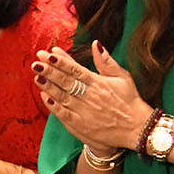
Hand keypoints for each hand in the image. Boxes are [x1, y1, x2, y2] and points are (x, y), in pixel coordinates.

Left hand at [33, 41, 153, 154]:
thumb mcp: (123, 77)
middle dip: (49, 70)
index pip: (75, 70)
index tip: (49, 52)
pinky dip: (53, 106)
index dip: (61, 61)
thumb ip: (106, 61)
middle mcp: (89, 96)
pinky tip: (44, 96)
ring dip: (48, 86)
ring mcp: (83, 111)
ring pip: (62, 96)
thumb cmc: (130, 102)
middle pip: (65, 81)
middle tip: (37, 61)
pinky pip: (63, 114)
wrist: (137, 130)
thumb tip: (96, 43)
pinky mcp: (80, 125)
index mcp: (98, 83)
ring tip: (37, 75)